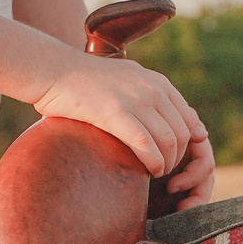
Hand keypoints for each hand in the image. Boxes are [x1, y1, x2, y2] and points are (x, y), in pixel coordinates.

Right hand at [32, 54, 206, 179]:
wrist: (53, 69)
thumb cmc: (85, 81)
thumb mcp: (126, 80)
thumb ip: (148, 95)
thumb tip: (164, 121)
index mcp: (157, 82)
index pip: (188, 119)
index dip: (186, 144)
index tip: (171, 157)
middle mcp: (152, 89)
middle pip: (181, 133)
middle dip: (177, 157)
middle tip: (163, 171)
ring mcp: (135, 99)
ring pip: (167, 141)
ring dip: (166, 164)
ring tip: (155, 173)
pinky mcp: (115, 113)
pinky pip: (145, 144)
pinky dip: (152, 162)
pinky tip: (147, 172)